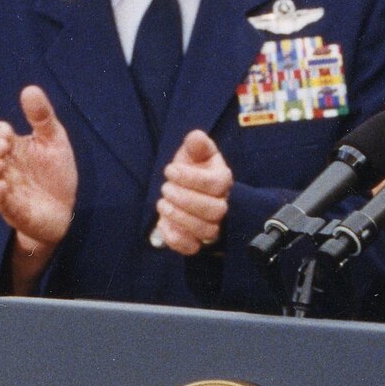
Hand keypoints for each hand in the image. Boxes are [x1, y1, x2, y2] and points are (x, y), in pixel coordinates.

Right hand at [0, 85, 76, 288]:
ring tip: (0, 163)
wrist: (64, 210)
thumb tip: (30, 89)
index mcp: (13, 149)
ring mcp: (8, 189)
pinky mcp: (14, 210)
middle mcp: (5, 168)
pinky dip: (0, 195)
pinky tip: (3, 186)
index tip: (8, 132)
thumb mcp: (54, 141)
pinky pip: (2, 202)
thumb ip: (42, 117)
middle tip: (5, 146)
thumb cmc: (55, 174)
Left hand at [153, 130, 234, 254]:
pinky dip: (176, 238)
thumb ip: (197, 144)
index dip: (190, 178)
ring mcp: (212, 225)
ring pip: (205, 230)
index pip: (215, 183)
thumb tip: (196, 137)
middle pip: (214, 210)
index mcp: (222, 180)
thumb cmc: (192, 170)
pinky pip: (192, 247)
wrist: (187, 192)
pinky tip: (162, 224)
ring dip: (180, 217)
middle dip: (185, 199)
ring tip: (162, 204)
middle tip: (165, 188)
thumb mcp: (194, 153)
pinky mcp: (198, 241)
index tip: (169, 170)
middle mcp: (222, 205)